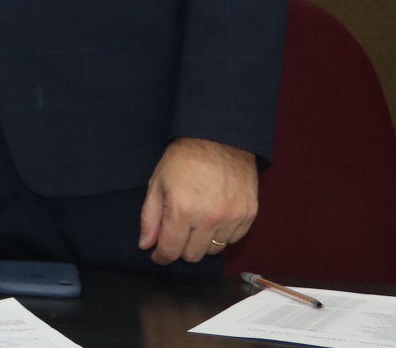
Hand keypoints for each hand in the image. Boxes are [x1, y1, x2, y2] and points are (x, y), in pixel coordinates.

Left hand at [139, 137, 258, 263]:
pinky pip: (233, 239)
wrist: (219, 138)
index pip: (171, 250)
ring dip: (202, 242)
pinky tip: (214, 219)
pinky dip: (221, 235)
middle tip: (177, 233)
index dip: (162, 256)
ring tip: (196, 223)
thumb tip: (146, 245)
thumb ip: (150, 217)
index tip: (159, 255)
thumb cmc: (183, 159)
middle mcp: (209, 218)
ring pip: (214, 250)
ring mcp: (232, 218)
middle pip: (193, 255)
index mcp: (182, 210)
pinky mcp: (249, 215)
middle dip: (181, 248)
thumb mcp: (157, 183)